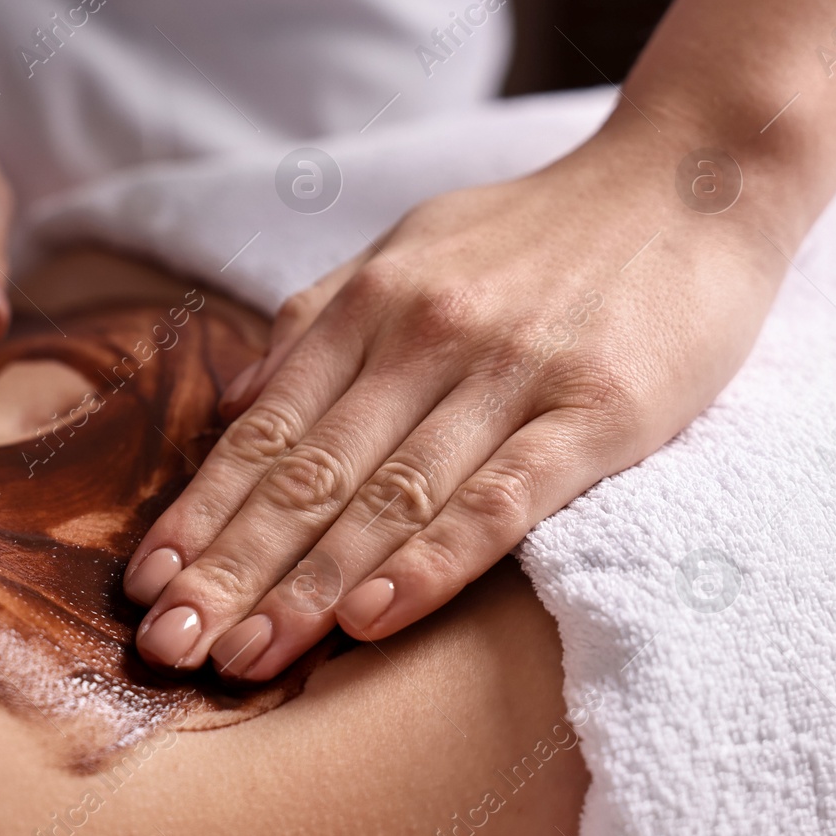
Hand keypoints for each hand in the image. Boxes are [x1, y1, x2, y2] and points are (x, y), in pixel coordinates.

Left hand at [122, 135, 789, 679]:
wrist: (688, 180)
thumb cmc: (537, 231)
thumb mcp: (409, 247)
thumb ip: (318, 320)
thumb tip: (234, 403)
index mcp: (372, 305)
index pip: (266, 432)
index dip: (201, 511)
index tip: (147, 584)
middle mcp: (425, 337)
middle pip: (309, 475)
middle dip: (230, 568)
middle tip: (171, 646)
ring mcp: (510, 373)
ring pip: (389, 497)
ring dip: (308, 586)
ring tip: (243, 655)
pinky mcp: (596, 409)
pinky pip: (501, 498)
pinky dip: (433, 561)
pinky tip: (374, 618)